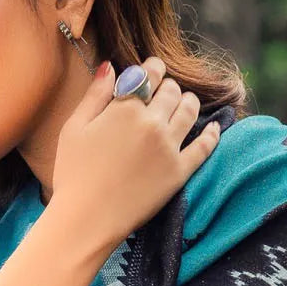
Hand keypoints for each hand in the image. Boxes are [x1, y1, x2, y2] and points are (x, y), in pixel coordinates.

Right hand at [48, 55, 221, 255]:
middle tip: (162, 94)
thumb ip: (95, 95)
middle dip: (167, 88)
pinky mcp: (179, 171)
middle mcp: (151, 122)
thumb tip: (111, 66)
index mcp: (125, 108)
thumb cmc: (73, 175)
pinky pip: (205, 146)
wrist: (86, 219)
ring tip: (183, 106)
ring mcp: (169, 147)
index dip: (152, 68)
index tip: (152, 71)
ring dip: (188, 102)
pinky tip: (214, 128)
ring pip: (190, 110)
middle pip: (172, 91)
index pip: (150, 73)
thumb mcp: (74, 129)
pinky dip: (212, 134)